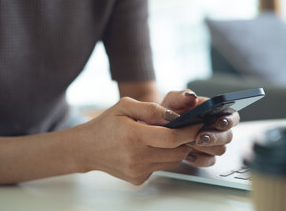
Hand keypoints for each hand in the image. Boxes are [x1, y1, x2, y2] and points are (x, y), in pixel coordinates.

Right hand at [76, 97, 200, 184]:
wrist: (86, 148)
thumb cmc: (105, 125)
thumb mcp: (125, 106)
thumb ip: (151, 108)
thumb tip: (174, 116)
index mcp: (133, 136)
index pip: (171, 138)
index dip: (189, 131)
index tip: (198, 125)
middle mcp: (136, 157)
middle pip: (176, 152)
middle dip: (187, 141)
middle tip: (190, 130)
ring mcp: (137, 171)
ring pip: (172, 161)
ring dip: (177, 149)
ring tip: (171, 137)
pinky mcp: (138, 179)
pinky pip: (160, 167)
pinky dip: (163, 157)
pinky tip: (153, 148)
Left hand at [161, 90, 239, 166]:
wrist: (160, 128)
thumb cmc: (171, 111)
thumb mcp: (173, 101)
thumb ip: (182, 96)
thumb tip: (191, 96)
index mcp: (216, 112)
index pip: (232, 116)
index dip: (229, 120)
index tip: (219, 123)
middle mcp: (217, 128)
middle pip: (228, 136)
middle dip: (215, 137)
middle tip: (200, 137)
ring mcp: (213, 144)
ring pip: (220, 149)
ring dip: (206, 148)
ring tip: (189, 143)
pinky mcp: (206, 156)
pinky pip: (209, 161)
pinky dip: (199, 159)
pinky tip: (188, 154)